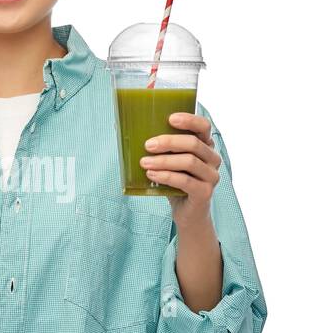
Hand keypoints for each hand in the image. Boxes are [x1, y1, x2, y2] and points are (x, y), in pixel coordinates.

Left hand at [140, 111, 221, 228]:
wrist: (187, 213)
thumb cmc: (176, 183)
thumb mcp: (169, 161)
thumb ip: (158, 146)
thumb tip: (120, 126)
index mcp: (206, 145)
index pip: (203, 126)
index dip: (189, 120)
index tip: (170, 118)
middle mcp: (213, 159)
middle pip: (193, 143)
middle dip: (168, 142)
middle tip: (148, 145)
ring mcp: (211, 176)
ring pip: (189, 162)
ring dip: (164, 160)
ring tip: (144, 162)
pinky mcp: (205, 192)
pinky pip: (185, 181)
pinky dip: (166, 176)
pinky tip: (151, 174)